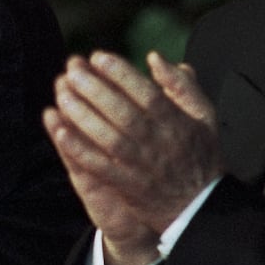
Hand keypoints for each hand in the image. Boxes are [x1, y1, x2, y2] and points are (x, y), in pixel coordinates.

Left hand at [44, 51, 223, 264]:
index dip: (121, 74)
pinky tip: (61, 133)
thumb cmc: (200, 156)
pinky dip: (80, 150)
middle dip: (95, 89)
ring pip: (109, 137)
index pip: (147, 93)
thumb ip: (181, 84)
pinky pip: (100, 167)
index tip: (98, 57)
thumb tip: (154, 57)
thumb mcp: (204, 115)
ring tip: (62, 95)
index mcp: (176, 122)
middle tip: (72, 70)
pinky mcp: (128, 186)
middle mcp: (158, 142)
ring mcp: (142, 165)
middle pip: (123, 112)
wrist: (201, 206)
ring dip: (83, 116)